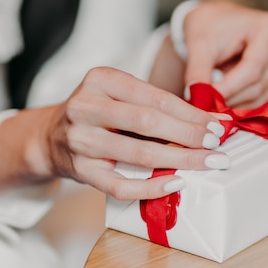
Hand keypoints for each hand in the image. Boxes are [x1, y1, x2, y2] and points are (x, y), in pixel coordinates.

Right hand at [38, 67, 229, 199]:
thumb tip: (210, 120)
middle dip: (188, 135)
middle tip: (216, 144)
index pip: (154, 97)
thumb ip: (157, 104)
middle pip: (147, 122)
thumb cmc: (96, 112)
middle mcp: (86, 107)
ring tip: (206, 163)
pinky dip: (152, 187)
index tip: (216, 124)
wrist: (51, 136)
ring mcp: (81, 141)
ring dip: (179, 160)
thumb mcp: (118, 94)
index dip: (190, 113)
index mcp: (100, 79)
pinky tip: (175, 183)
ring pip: (138, 154)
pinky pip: (121, 185)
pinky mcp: (81, 171)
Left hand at [182, 0, 267, 107]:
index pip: (252, 69)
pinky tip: (227, 89)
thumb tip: (198, 98)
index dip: (227, 88)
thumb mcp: (199, 44)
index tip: (205, 99)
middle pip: (258, 85)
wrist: (218, 22)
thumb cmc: (211, 26)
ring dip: (234, 100)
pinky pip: (264, 99)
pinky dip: (242, 101)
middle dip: (229, 97)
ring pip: (261, 96)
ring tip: (214, 88)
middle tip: (204, 100)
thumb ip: (198, 72)